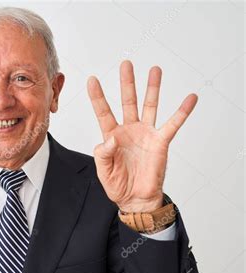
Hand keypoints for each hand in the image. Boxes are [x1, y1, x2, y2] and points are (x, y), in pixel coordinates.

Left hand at [87, 60, 197, 212]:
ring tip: (155, 70)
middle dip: (127, 83)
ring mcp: (145, 134)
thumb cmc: (117, 185)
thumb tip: (108, 139)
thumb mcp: (103, 171)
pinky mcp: (160, 142)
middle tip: (126, 64)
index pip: (103, 111)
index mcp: (111, 135)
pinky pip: (173, 124)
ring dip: (152, 88)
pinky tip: (190, 98)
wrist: (135, 199)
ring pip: (149, 106)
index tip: (92, 79)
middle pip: (127, 101)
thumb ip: (102, 154)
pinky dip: (182, 112)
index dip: (97, 96)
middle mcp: (129, 130)